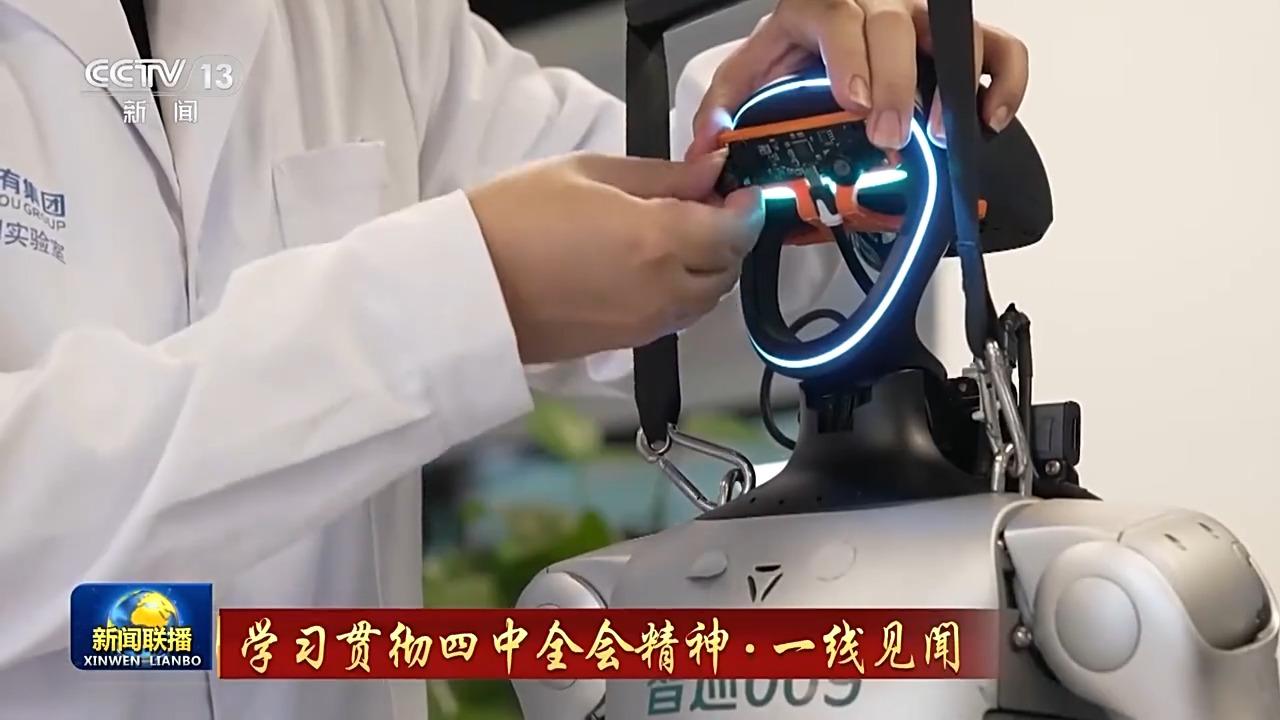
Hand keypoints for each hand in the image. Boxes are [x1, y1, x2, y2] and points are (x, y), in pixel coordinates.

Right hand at [468, 152, 764, 363]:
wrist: (467, 289)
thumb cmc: (515, 218)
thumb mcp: (588, 172)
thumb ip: (661, 176)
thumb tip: (711, 171)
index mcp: (660, 240)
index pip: (737, 230)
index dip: (748, 208)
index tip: (740, 188)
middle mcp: (665, 289)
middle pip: (728, 268)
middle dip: (729, 237)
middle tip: (707, 206)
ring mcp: (648, 324)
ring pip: (706, 299)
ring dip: (708, 268)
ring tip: (677, 235)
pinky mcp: (627, 345)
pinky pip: (676, 318)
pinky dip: (681, 292)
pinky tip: (651, 267)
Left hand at [688, 0, 1030, 154]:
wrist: (827, 43)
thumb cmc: (797, 56)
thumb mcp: (753, 72)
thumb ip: (726, 104)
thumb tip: (709, 143)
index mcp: (822, 9)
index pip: (837, 18)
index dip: (850, 58)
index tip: (853, 101)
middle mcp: (878, 9)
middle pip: (896, 29)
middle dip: (895, 84)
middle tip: (889, 133)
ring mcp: (922, 25)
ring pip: (954, 36)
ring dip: (955, 86)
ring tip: (941, 134)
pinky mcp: (959, 45)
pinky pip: (1000, 51)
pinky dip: (1003, 83)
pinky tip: (989, 120)